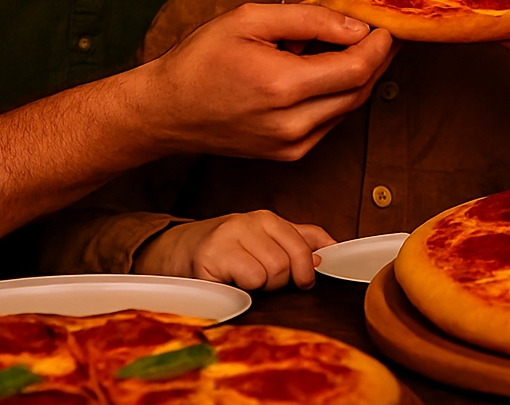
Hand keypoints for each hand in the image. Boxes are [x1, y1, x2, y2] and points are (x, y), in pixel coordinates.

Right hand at [134, 211, 334, 289]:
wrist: (176, 253)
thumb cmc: (225, 253)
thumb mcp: (264, 243)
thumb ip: (299, 241)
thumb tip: (334, 250)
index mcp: (267, 218)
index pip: (307, 244)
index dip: (308, 269)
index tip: (302, 282)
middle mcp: (250, 222)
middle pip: (291, 262)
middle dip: (281, 282)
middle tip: (262, 283)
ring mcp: (230, 236)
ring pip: (272, 272)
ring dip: (261, 287)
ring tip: (243, 282)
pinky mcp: (211, 256)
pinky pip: (249, 279)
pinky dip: (244, 290)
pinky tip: (230, 283)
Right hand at [140, 1, 395, 159]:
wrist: (166, 112)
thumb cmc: (201, 60)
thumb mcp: (249, 19)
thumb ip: (308, 20)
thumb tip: (355, 28)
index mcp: (281, 87)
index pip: (356, 70)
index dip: (379, 47)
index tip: (385, 26)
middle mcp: (291, 124)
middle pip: (360, 92)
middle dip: (377, 61)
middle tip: (383, 34)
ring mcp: (291, 145)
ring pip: (349, 109)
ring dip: (360, 78)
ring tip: (359, 47)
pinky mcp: (289, 155)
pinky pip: (331, 123)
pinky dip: (339, 96)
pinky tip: (330, 72)